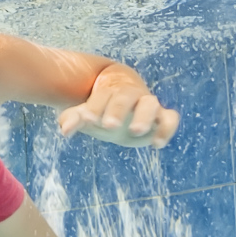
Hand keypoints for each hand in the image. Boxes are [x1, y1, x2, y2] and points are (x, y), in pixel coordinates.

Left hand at [57, 78, 178, 148]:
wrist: (124, 108)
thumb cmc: (100, 111)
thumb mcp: (87, 115)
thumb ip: (74, 119)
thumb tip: (64, 131)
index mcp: (109, 92)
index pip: (102, 96)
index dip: (95, 107)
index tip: (88, 120)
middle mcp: (129, 95)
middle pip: (125, 97)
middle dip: (117, 109)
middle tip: (109, 125)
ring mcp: (147, 104)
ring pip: (150, 104)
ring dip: (144, 116)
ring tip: (136, 132)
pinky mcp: (162, 117)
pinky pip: (171, 118)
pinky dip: (167, 128)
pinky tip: (156, 144)